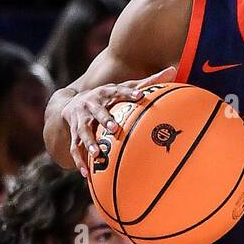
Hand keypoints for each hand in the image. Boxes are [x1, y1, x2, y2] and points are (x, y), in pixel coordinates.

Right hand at [50, 66, 175, 175]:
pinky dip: (79, 161)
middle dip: (105, 119)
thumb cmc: (106, 97)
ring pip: (83, 132)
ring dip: (89, 142)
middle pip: (97, 111)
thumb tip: (173, 70)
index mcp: (104, 93)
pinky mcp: (73, 134)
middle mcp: (90, 105)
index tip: (140, 96)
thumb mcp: (122, 88)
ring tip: (97, 154)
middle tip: (114, 128)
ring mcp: (80, 120)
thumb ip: (147, 82)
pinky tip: (86, 173)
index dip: (128, 93)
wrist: (70, 104)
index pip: (117, 91)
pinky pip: (74, 149)